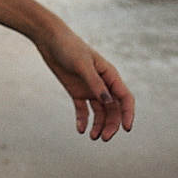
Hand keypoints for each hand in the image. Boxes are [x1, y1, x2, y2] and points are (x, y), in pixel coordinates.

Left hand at [36, 26, 134, 140]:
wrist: (49, 39)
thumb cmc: (69, 47)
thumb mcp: (81, 64)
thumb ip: (94, 82)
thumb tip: (108, 101)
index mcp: (110, 76)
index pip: (125, 98)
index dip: (128, 114)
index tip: (127, 129)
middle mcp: (103, 84)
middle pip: (113, 109)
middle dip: (111, 125)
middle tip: (103, 138)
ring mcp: (89, 88)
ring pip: (99, 112)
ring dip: (98, 125)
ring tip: (93, 137)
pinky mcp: (76, 91)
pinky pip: (82, 109)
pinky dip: (83, 120)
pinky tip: (81, 129)